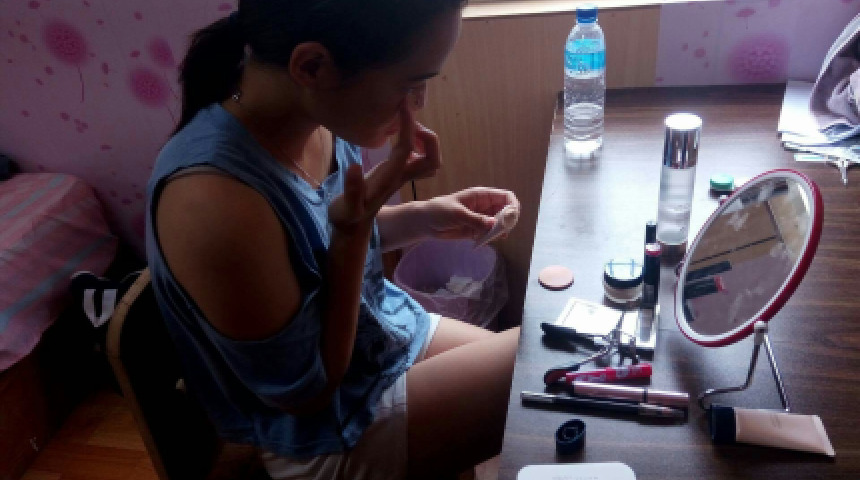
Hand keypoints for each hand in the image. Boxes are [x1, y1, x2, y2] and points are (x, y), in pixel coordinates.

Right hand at [329, 101, 435, 231]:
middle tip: (410, 121)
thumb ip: (351, 189)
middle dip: (428, 137)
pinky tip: (398, 134)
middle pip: (432, 158)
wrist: (351, 228)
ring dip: (423, 139)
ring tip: (406, 124)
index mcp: (390, 178)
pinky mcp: (395, 174)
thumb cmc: (346, 217)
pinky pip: (415, 157)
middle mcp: (401, 176)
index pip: (408, 147)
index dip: (409, 125)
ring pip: (427, 159)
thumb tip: (354, 167)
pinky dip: (414, 143)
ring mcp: (400, 176)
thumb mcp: (345, 206)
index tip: (403, 104)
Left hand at [421, 187, 520, 240]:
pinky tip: (482, 241)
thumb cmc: (439, 211)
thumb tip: (494, 224)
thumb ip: (476, 219)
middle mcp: (484, 206)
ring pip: (499, 225)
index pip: (506, 196)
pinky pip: (489, 234)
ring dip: (499, 232)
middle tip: (501, 232)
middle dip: (507, 222)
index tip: (511, 218)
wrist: (424, 223)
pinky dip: (490, 238)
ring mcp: (481, 219)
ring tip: (492, 238)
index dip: (512, 205)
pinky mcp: (476, 230)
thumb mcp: (457, 213)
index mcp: (482, 196)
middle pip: (506, 212)